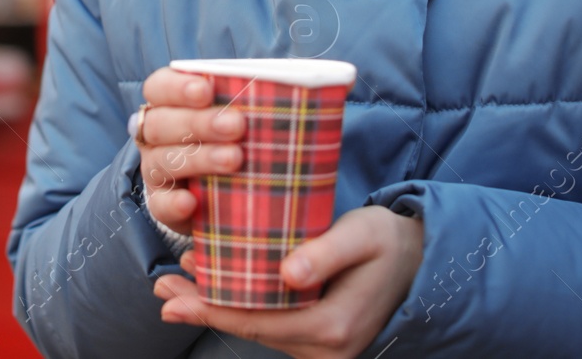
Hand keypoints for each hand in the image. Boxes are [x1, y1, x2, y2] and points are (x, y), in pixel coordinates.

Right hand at [135, 67, 246, 236]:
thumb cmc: (231, 138)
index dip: (178, 87)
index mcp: (166, 104)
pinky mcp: (161, 204)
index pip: (158, 87)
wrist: (215, 193)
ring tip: (234, 159)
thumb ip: (249, 101)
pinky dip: (174, 203)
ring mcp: (154, 170)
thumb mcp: (236, 116)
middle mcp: (154, 135)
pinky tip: (191, 202)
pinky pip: (160, 204)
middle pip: (160, 123)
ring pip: (162, 161)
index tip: (206, 90)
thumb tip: (293, 90)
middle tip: (237, 125)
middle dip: (199, 122)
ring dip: (199, 158)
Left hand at [152, 205, 423, 358]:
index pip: (257, 321)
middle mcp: (326, 348)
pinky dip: (241, 307)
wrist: (420, 260)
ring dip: (217, 308)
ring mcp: (323, 349)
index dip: (210, 310)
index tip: (172, 300)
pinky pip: (271, 325)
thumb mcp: (363, 234)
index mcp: (332, 327)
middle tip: (162, 292)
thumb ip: (326, 252)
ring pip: (258, 328)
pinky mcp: (320, 340)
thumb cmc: (389, 241)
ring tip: (175, 288)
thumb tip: (288, 273)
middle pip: (251, 328)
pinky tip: (214, 288)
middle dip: (202, 310)